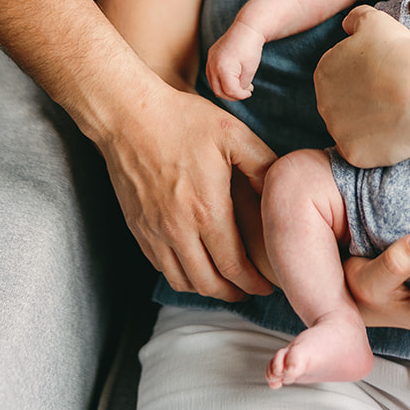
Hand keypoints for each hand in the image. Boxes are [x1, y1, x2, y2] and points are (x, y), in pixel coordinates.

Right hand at [100, 77, 275, 301]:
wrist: (128, 116)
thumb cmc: (182, 120)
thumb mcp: (233, 134)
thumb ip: (262, 163)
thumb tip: (280, 190)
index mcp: (207, 211)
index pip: (233, 266)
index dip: (253, 283)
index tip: (267, 286)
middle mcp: (178, 230)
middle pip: (208, 284)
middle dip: (233, 294)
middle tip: (249, 291)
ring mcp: (154, 231)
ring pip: (181, 280)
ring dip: (205, 289)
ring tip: (223, 283)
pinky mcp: (137, 227)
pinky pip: (159, 266)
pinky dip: (180, 274)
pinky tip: (192, 264)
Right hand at [206, 19, 264, 100]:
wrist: (247, 28)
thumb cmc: (251, 48)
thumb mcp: (250, 70)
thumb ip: (241, 85)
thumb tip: (236, 92)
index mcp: (223, 68)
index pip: (230, 91)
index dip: (241, 95)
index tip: (250, 92)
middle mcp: (212, 64)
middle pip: (218, 90)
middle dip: (232, 95)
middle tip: (245, 92)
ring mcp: (210, 59)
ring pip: (213, 83)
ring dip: (225, 88)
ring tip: (240, 86)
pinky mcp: (210, 55)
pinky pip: (212, 73)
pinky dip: (221, 79)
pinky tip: (233, 78)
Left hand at [314, 6, 409, 166]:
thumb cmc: (397, 52)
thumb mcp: (374, 19)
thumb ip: (354, 18)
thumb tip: (347, 25)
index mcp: (324, 71)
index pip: (337, 74)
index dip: (361, 75)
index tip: (380, 74)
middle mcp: (324, 103)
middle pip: (341, 103)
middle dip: (361, 99)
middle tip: (389, 94)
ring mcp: (337, 131)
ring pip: (351, 128)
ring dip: (368, 123)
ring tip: (395, 113)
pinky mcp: (353, 154)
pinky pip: (363, 151)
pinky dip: (377, 145)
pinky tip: (396, 132)